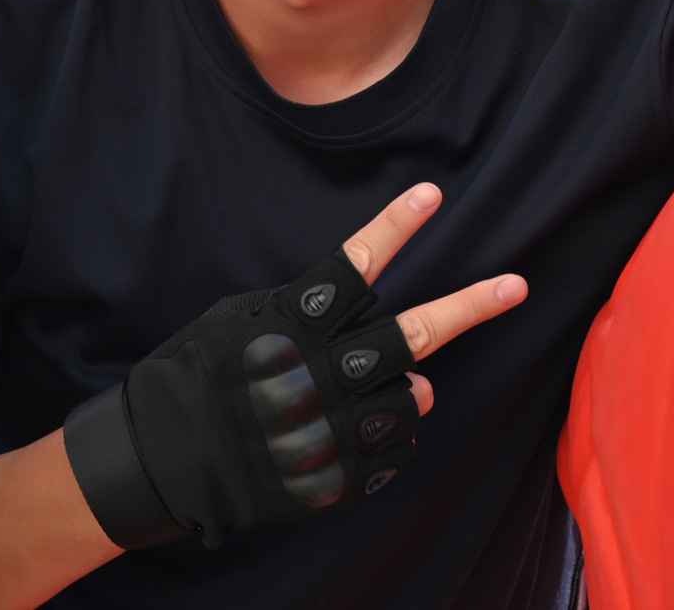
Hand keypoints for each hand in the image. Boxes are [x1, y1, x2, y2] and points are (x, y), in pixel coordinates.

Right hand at [63, 183, 526, 550]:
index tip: (432, 194)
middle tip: (515, 285)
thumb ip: (312, 319)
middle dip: (469, 308)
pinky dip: (392, 437)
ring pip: (410, 398)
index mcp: (288, 326)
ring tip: (394, 382)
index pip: (353, 267)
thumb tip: (385, 343)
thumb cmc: (198, 373)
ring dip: (412, 386)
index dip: (394, 228)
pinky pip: (390, 455)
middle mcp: (313, 375)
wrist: (158, 461)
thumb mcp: (241, 321)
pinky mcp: (326, 480)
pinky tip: (372, 426)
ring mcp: (324, 431)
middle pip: (412, 336)